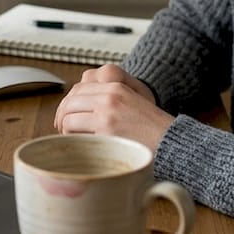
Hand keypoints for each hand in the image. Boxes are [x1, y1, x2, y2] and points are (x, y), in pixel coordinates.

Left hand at [53, 65, 173, 152]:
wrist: (171, 141)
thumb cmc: (151, 128)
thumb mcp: (131, 101)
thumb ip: (107, 100)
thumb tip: (75, 108)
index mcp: (115, 87)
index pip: (78, 88)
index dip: (68, 103)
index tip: (65, 116)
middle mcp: (109, 96)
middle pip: (70, 101)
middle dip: (62, 116)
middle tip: (62, 129)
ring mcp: (106, 113)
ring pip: (69, 117)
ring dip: (66, 129)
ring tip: (72, 139)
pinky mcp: (105, 132)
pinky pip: (75, 132)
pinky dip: (72, 139)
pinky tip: (80, 146)